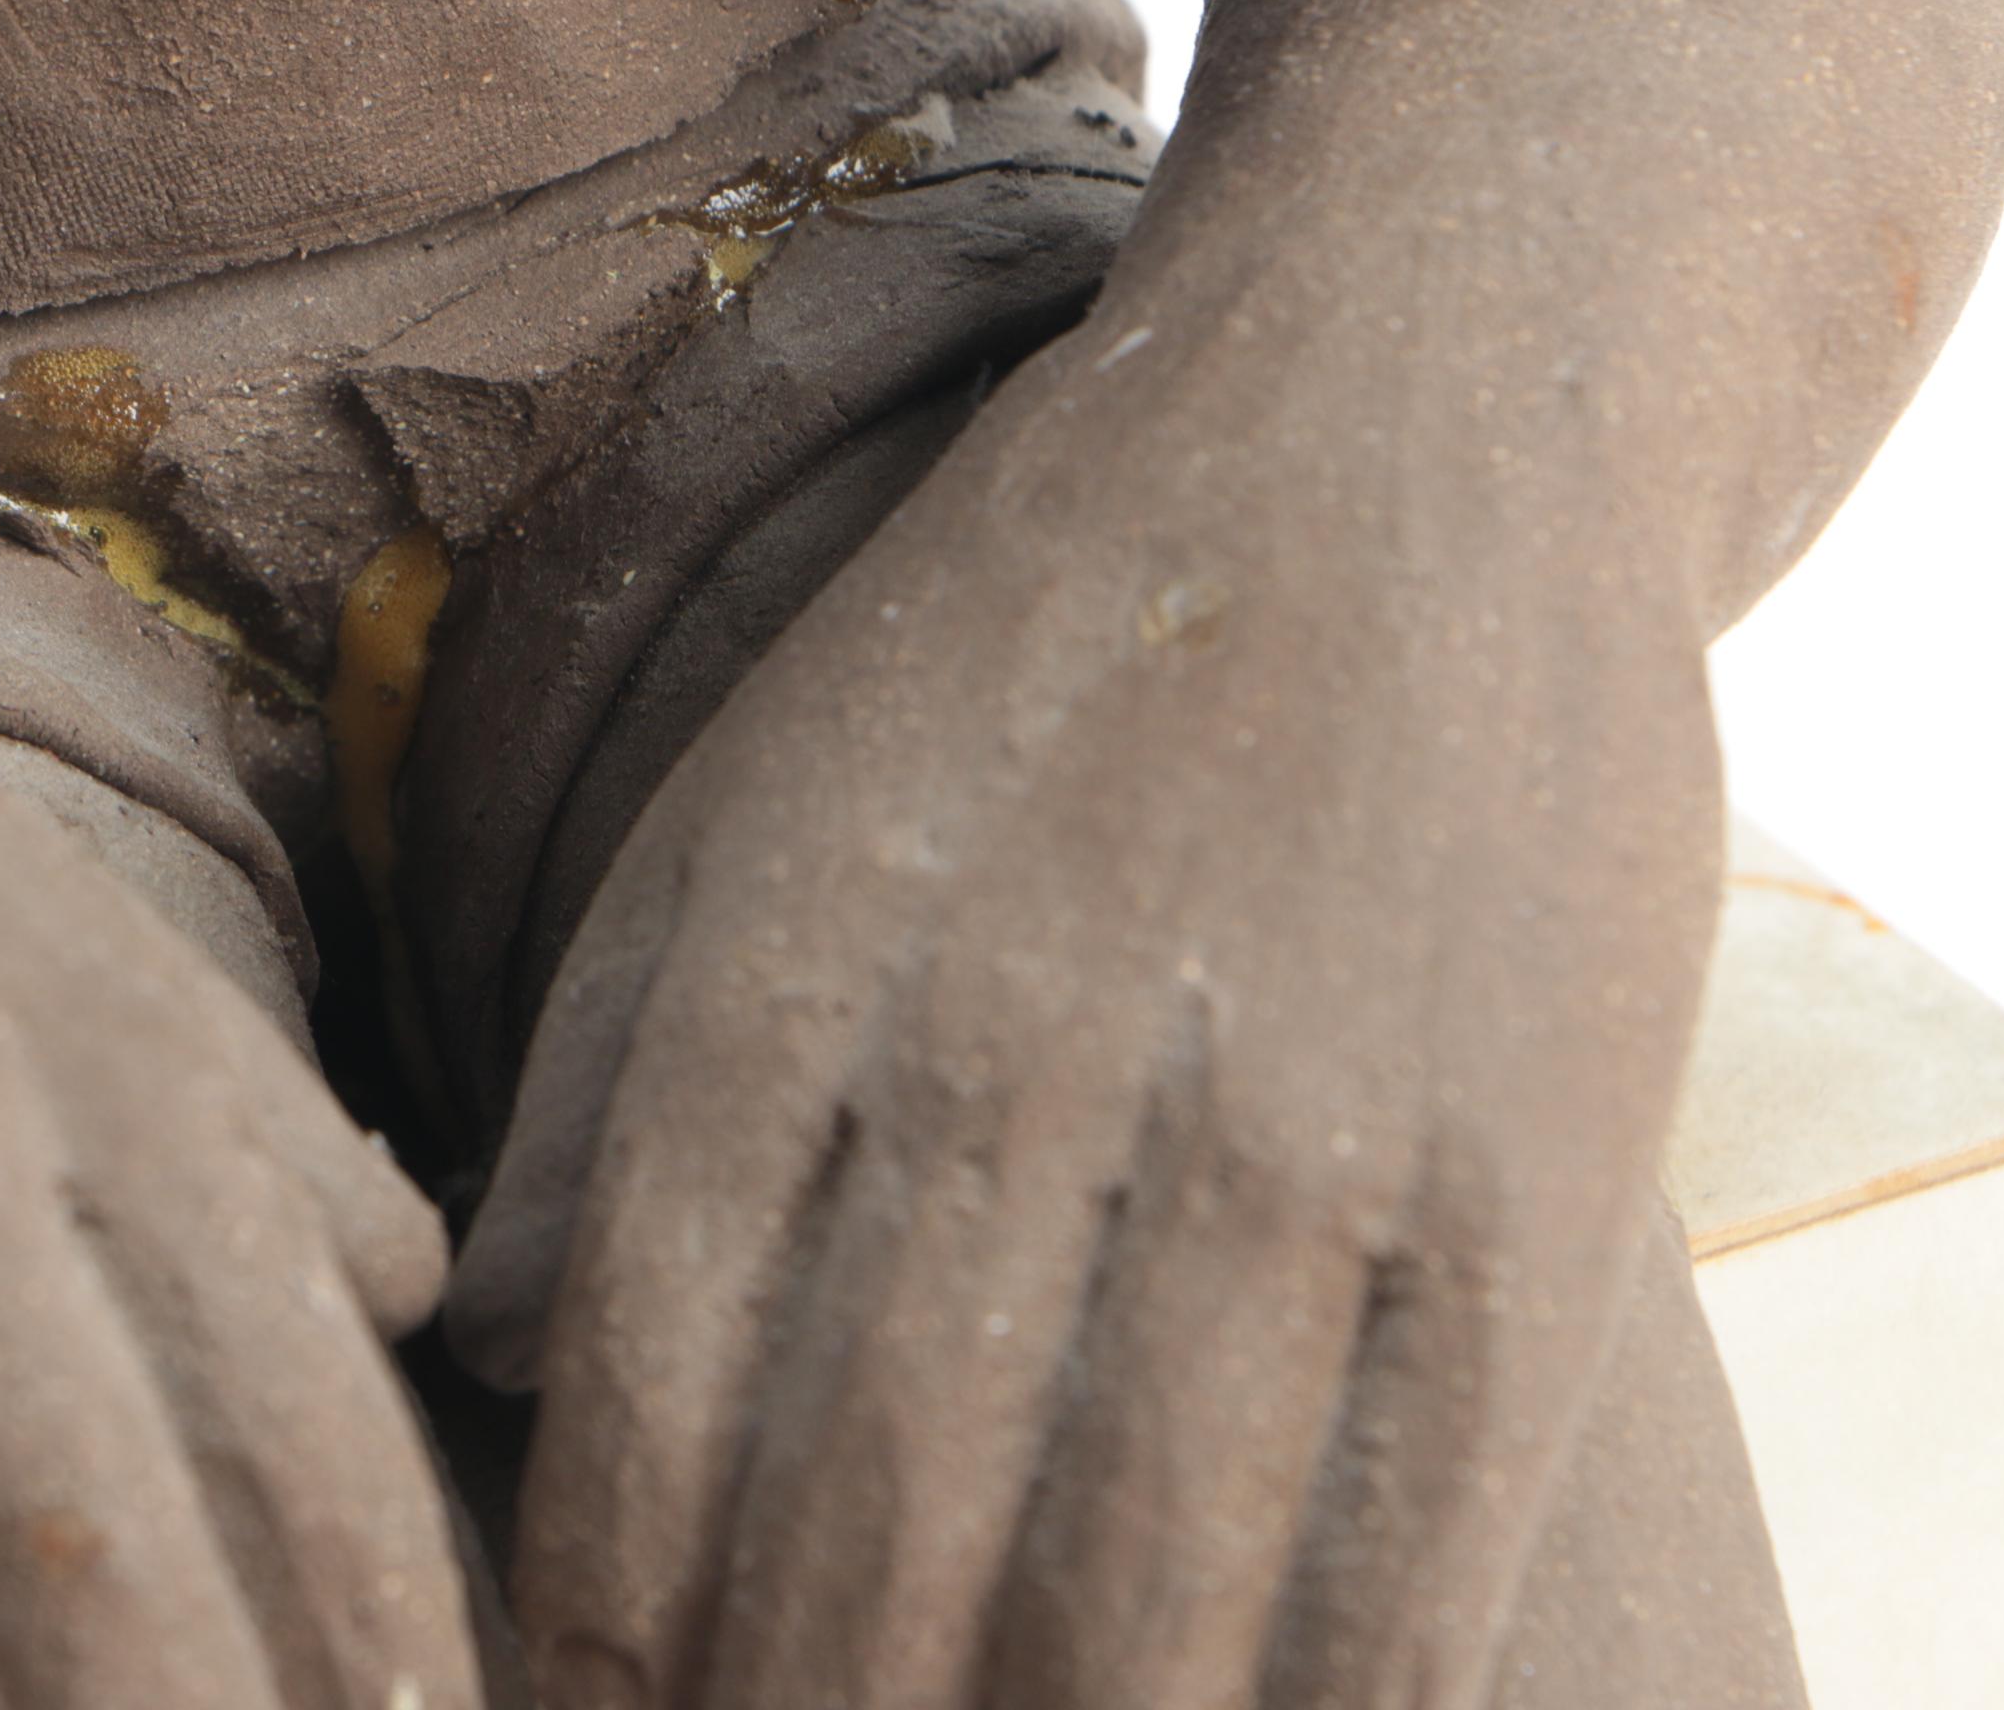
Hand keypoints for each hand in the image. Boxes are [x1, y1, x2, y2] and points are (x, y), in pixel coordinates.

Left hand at [445, 362, 1721, 1709]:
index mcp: (785, 977)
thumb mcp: (759, 809)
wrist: (1397, 415)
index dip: (609, 1639)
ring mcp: (1293, 1123)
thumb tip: (475, 1355)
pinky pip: (1412, 1550)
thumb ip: (606, 1081)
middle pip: (867, 1546)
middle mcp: (1017, 1062)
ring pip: (1132, 1592)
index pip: (640, 1411)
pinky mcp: (1528, 1164)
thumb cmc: (1024, 645)